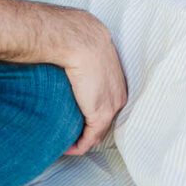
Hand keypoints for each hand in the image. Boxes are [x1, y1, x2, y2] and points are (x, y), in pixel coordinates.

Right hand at [60, 14, 127, 155]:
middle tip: (70, 133)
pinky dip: (77, 147)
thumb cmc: (80, 38)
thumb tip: (71, 51)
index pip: (107, 104)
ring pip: (97, 133)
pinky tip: (66, 148)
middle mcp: (119, 96)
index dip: (92, 113)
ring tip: (66, 142)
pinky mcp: (99, 115)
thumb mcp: (89, 47)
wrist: (80, 40)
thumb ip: (85, 55)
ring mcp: (112, 106)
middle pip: (104, 121)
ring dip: (81, 140)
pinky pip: (89, 140)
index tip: (77, 117)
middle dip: (88, 130)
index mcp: (118, 80)